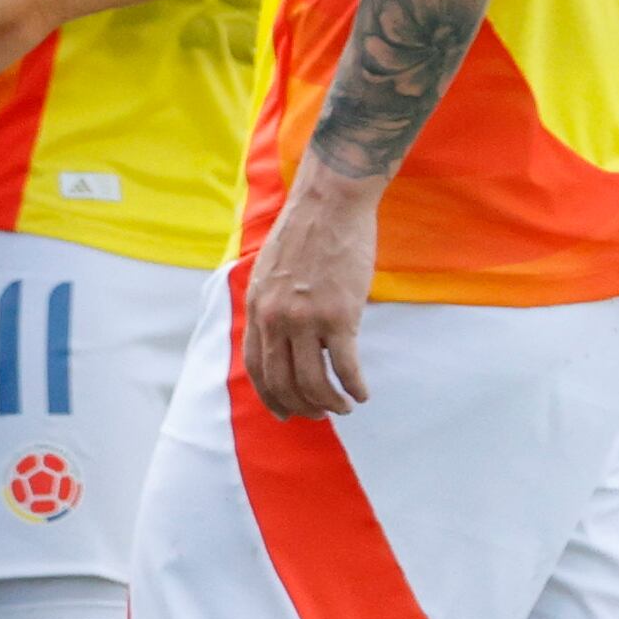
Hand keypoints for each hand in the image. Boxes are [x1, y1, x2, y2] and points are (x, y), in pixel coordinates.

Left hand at [242, 172, 378, 418]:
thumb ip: (271, 305)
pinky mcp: (339, 315)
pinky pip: (345, 367)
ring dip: (329, 403)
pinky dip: (354, 387)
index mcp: (257, 308)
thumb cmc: (306, 232)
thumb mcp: (270, 271)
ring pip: (313, 382)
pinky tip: (362, 393)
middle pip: (282, 382)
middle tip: (319, 415)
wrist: (330, 203)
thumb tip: (282, 338)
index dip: (270, 396)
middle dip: (300, 406)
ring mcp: (306, 318)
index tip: (284, 412)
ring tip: (344, 407)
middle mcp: (276, 318)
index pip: (256, 368)